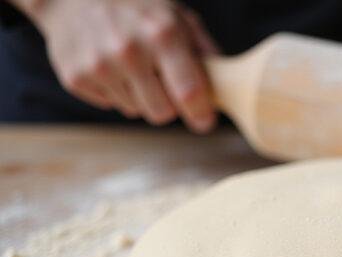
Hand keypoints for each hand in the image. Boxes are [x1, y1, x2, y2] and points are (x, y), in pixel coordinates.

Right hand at [30, 0, 218, 131]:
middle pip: (162, 113)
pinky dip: (116, 92)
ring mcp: (99, 64)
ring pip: (137, 111)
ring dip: (141, 97)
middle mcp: (129, 50)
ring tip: (133, 67)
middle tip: (164, 85)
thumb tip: (227, 84)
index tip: (205, 121)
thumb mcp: (175, 14)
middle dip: (169, 105)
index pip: (190, 93)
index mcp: (162, 33)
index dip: (201, 114)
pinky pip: (112, 105)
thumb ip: (204, 49)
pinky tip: (111, 66)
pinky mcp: (75, 77)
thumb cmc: (135, 6)